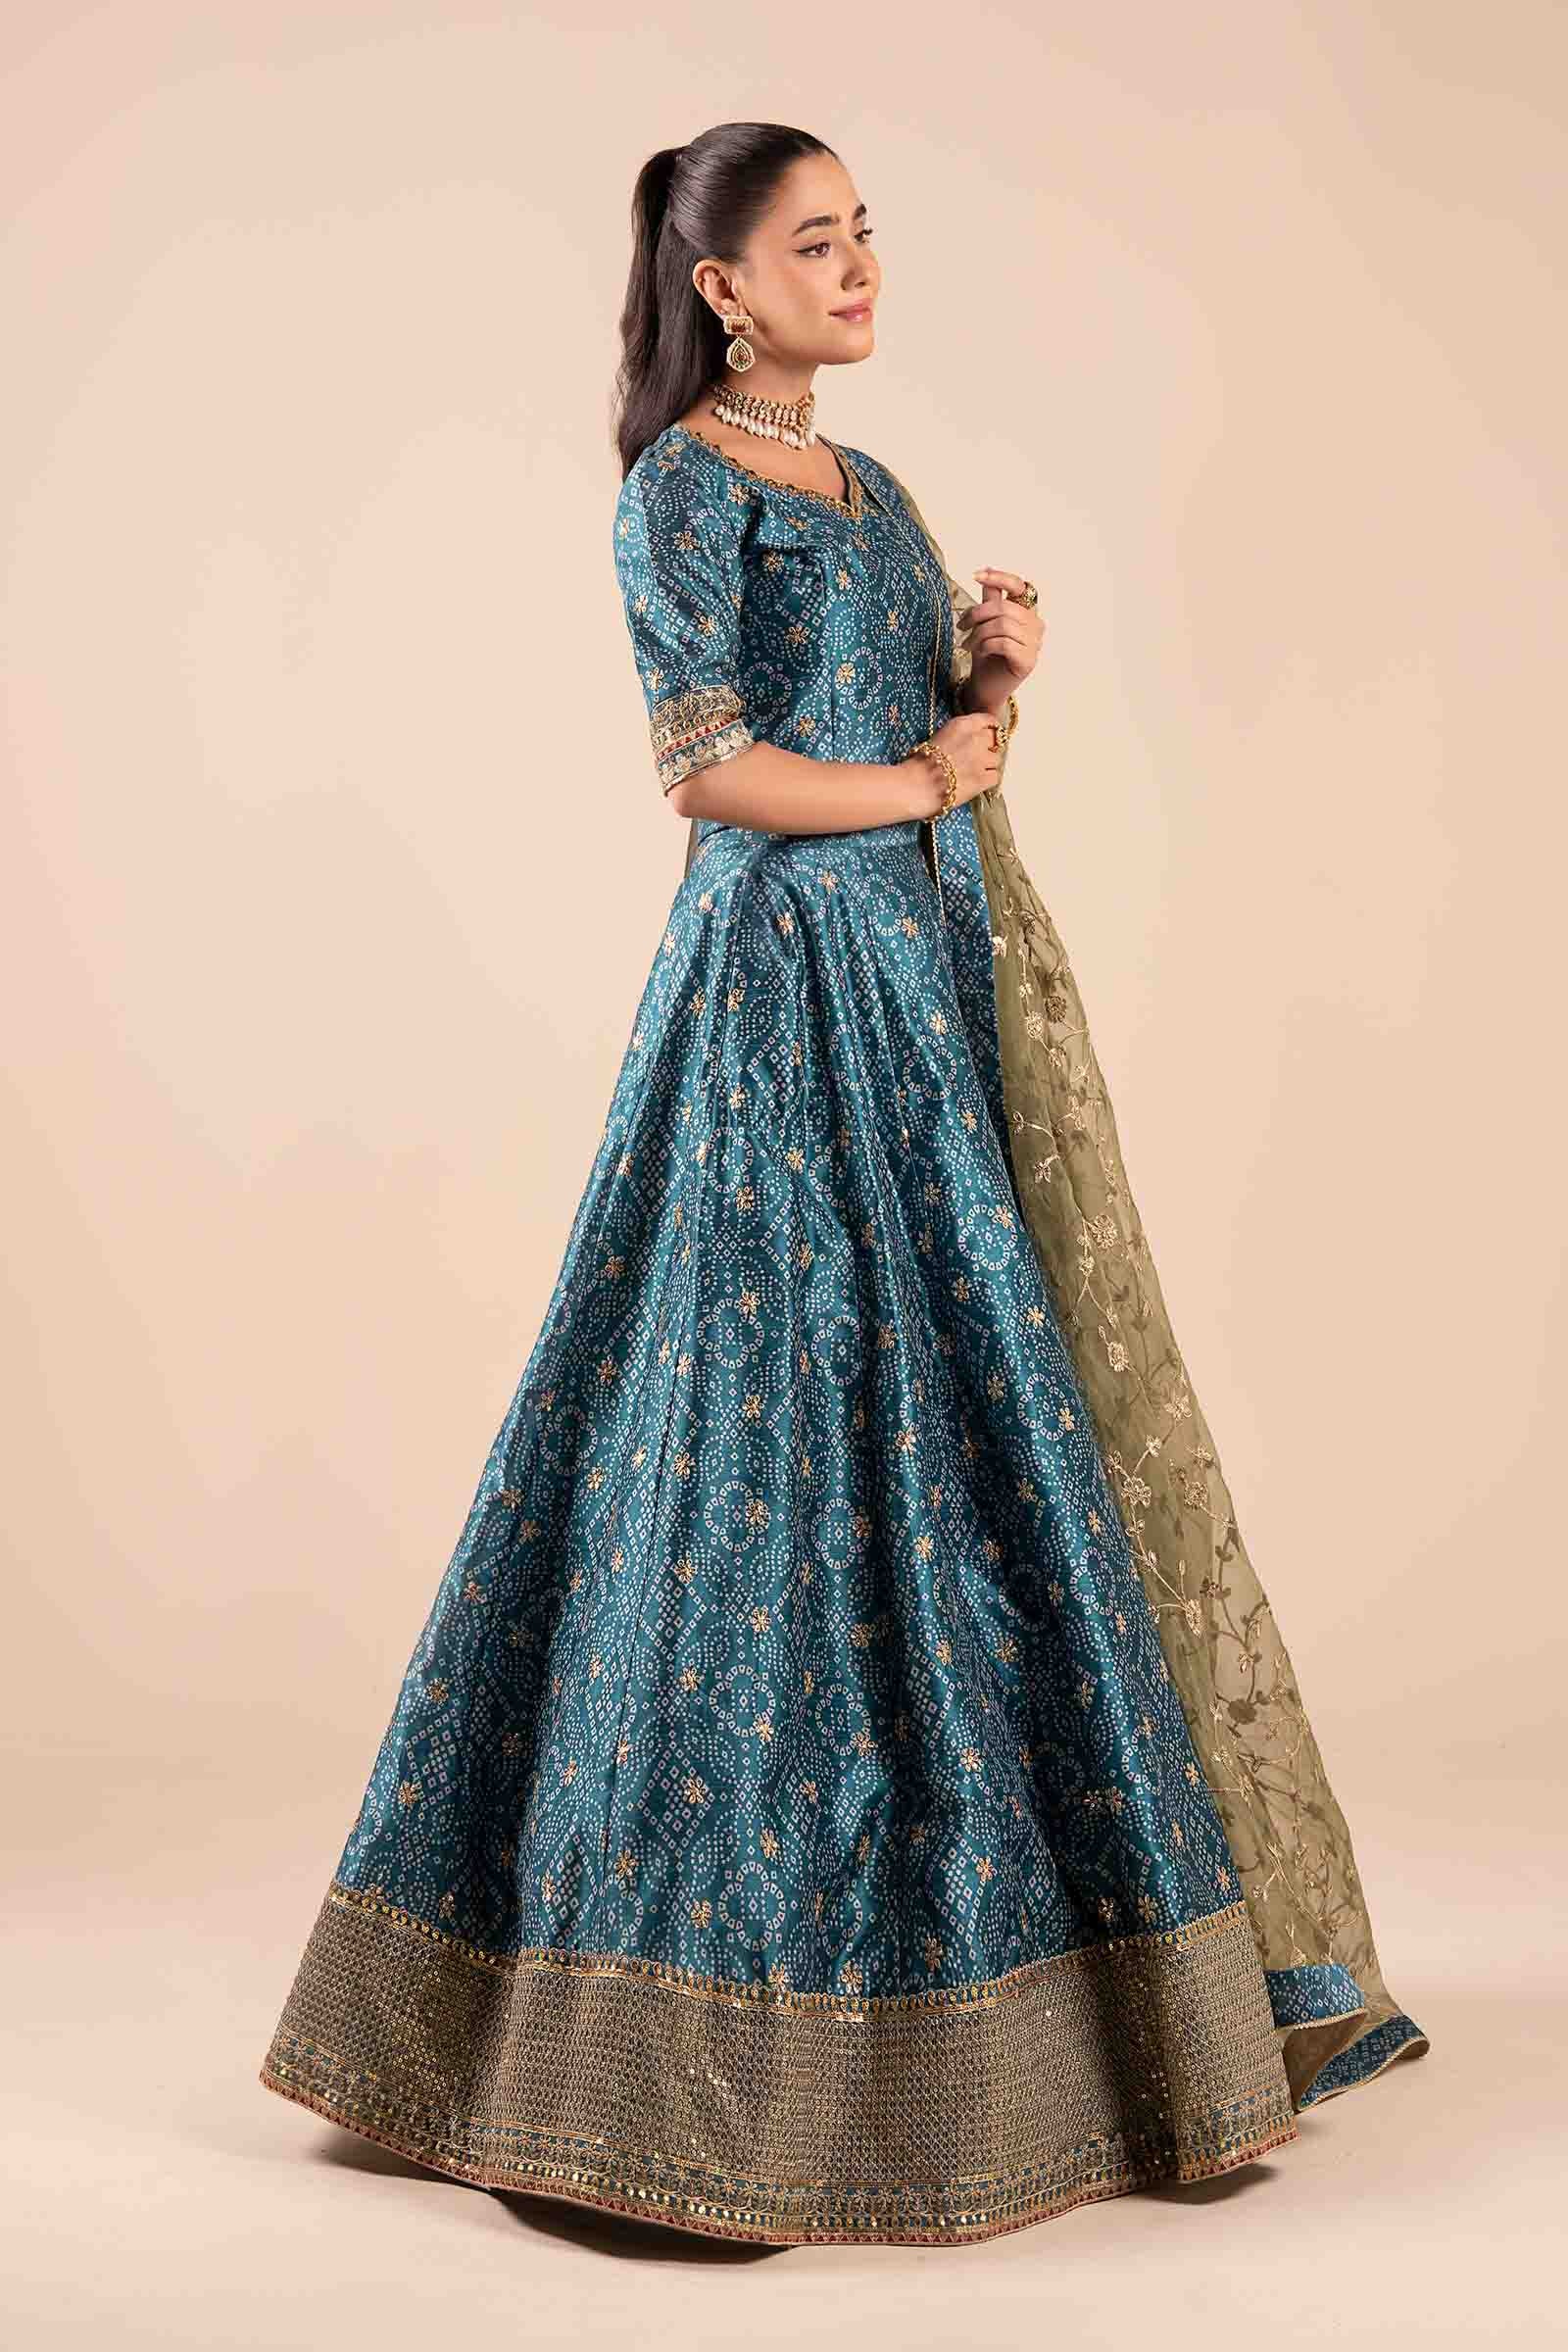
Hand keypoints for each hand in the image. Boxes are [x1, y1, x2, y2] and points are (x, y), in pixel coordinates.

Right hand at [900, 711, 1001, 818]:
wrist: (916, 785)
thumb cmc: (920, 763)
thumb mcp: (940, 735)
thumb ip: (960, 734)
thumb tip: (971, 739)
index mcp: (963, 725)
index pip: (989, 720)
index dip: (989, 729)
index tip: (987, 736)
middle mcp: (975, 738)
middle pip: (995, 739)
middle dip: (988, 748)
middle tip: (976, 758)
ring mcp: (981, 759)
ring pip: (996, 759)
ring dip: (987, 765)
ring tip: (972, 773)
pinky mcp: (983, 779)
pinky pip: (995, 776)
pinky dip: (987, 780)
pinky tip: (975, 783)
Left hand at [958, 568, 1043, 713]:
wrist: (986, 688)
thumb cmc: (987, 656)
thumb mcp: (985, 623)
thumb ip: (989, 600)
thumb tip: (985, 571)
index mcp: (1027, 612)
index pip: (1019, 586)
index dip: (999, 577)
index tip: (975, 575)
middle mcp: (1036, 625)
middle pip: (1004, 607)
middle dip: (977, 614)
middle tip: (961, 626)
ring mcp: (1035, 644)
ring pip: (1002, 625)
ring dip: (979, 634)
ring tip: (968, 644)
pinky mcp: (1028, 660)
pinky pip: (1003, 643)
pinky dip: (985, 646)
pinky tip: (980, 653)